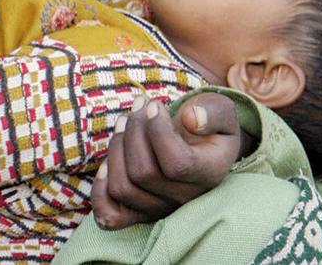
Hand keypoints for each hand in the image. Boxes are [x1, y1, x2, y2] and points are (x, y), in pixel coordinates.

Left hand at [90, 92, 251, 229]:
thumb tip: (191, 120)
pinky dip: (100, 191)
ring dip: (116, 148)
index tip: (155, 105)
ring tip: (124, 121)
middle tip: (138, 106)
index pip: (176, 163)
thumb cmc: (210, 125)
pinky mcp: (139, 212)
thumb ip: (212, 111)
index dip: (158, 130)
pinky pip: (111, 216)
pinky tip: (107, 162)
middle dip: (134, 130)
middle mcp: (184, 198)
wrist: (205, 148)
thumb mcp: (221, 110)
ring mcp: (159, 208)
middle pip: (143, 172)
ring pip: (123, 188)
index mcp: (208, 173)